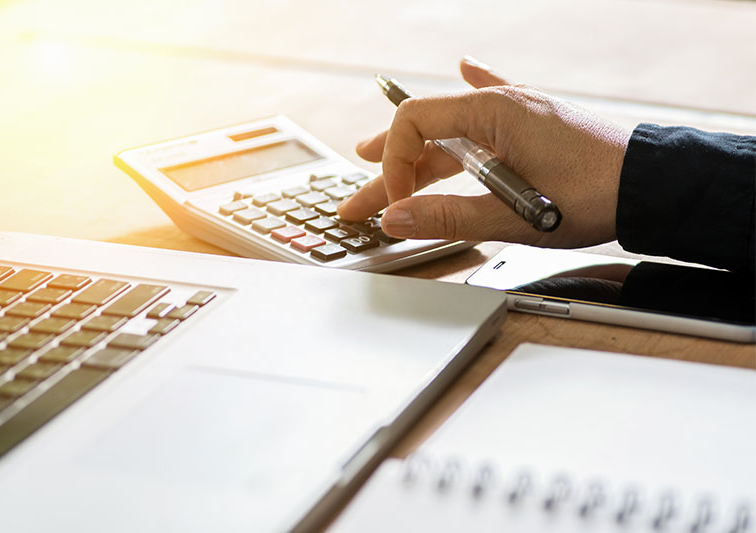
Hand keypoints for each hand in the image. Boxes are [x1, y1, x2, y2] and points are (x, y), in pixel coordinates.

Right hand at [337, 56, 630, 248]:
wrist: (653, 187)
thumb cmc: (595, 195)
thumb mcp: (512, 215)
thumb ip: (447, 217)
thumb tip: (394, 218)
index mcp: (490, 113)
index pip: (413, 123)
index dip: (394, 165)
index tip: (399, 206)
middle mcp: (500, 105)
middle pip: (424, 133)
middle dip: (387, 170)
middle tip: (356, 200)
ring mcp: (518, 114)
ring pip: (451, 134)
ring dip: (416, 155)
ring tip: (377, 162)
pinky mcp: (535, 127)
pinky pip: (493, 106)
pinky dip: (473, 93)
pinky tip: (465, 64)